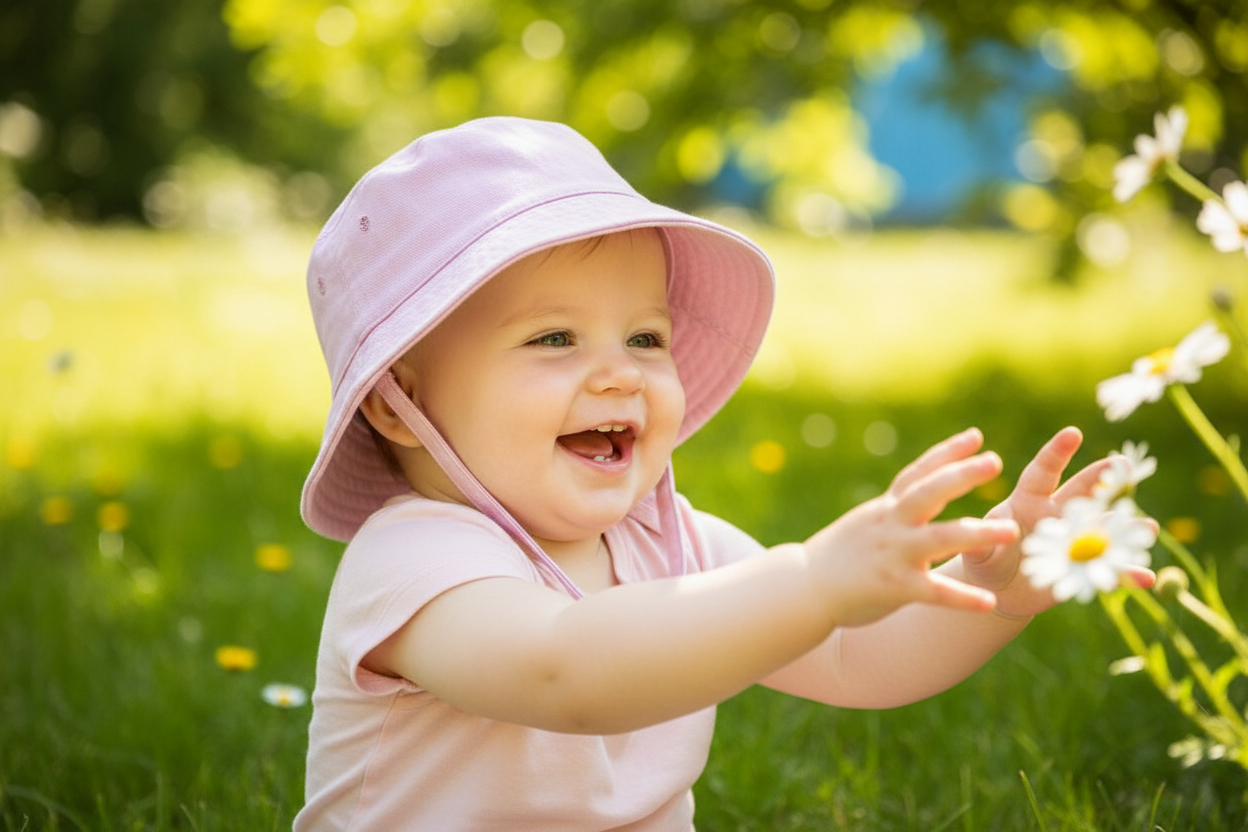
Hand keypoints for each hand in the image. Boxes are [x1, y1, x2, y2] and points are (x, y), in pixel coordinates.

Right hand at [804, 428, 1019, 628]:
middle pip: (928, 492)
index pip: (918, 473)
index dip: (946, 453)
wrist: (803, 587)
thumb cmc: (839, 556)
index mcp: (886, 509)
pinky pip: (934, 592)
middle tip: (995, 461)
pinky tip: (988, 602)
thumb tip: (921, 490)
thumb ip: (896, 509)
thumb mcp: (867, 522)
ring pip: (940, 538)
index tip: (976, 436)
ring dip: (978, 533)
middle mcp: (891, 525)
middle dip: (961, 476)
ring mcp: (893, 555)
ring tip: (1012, 530)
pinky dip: (961, 598)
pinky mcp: (894, 588)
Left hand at [959, 426, 1153, 617]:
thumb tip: (988, 534)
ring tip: (1147, 527)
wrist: (999, 589)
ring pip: (1104, 528)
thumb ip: (980, 543)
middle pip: (1083, 492)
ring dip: (1126, 528)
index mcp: (1027, 501)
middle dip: (1103, 478)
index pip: (1043, 472)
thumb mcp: (978, 553)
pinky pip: (1109, 570)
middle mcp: (1057, 515)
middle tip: (1124, 464)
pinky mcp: (1084, 569)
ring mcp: (1074, 540)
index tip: (1073, 432)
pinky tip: (1146, 578)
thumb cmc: (985, 560)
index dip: (1057, 453)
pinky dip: (1127, 574)